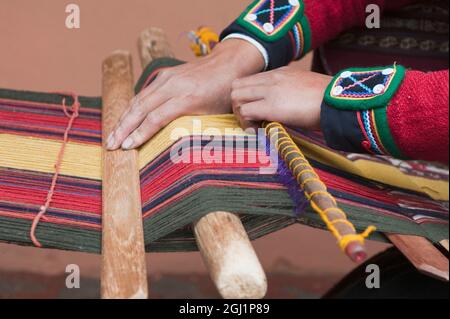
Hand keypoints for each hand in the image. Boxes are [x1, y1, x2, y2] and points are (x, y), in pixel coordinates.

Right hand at [106, 39, 264, 149]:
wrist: (228, 64)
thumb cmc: (224, 95)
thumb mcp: (217, 115)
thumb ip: (201, 130)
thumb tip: (190, 156)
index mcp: (188, 98)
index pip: (156, 118)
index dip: (140, 134)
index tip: (127, 147)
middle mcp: (174, 86)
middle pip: (141, 108)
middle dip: (123, 128)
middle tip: (111, 145)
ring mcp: (167, 78)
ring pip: (138, 100)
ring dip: (123, 119)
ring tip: (111, 136)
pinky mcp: (164, 75)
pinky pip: (143, 93)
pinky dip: (131, 108)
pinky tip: (124, 121)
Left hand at [231, 66, 331, 130]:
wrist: (338, 101)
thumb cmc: (328, 99)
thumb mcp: (305, 87)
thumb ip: (290, 92)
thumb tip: (286, 106)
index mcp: (280, 73)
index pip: (249, 81)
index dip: (247, 97)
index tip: (256, 112)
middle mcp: (271, 78)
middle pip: (237, 86)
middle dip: (238, 104)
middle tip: (250, 120)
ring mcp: (269, 91)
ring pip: (236, 97)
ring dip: (241, 114)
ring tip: (254, 126)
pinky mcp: (271, 106)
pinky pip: (245, 112)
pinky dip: (247, 123)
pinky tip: (258, 131)